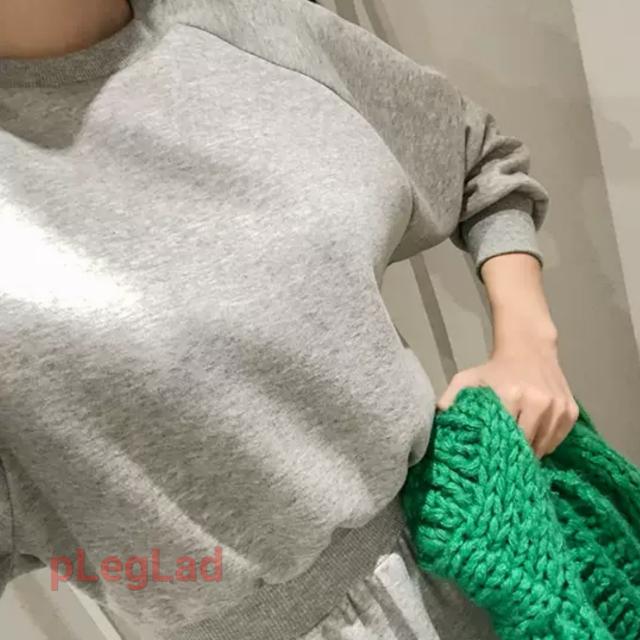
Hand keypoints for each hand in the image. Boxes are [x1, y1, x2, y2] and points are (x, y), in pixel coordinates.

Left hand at [436, 338, 578, 457]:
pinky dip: (546, 444)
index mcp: (511, 395)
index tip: (489, 461)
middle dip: (514, 456)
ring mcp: (557, 408)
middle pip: (526, 446)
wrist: (529, 349)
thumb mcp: (467, 379)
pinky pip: (557, 440)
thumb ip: (450, 399)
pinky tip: (533, 437)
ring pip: (544, 447)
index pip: (505, 438)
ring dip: (531, 452)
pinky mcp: (571, 412)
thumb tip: (437, 422)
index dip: (496, 452)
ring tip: (517, 450)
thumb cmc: (494, 369)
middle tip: (503, 463)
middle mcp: (538, 402)